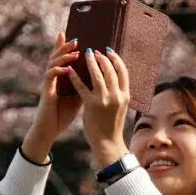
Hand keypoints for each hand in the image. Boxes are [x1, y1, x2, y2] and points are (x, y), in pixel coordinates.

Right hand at [20, 32, 82, 163]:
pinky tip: (66, 68)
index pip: (63, 59)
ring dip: (63, 56)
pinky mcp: (46, 91)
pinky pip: (50, 77)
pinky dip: (57, 70)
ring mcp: (48, 84)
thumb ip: (84, 86)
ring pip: (52, 63)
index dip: (66, 47)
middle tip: (76, 39)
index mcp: (60, 79)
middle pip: (57, 56)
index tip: (76, 36)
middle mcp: (52, 78)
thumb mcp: (77, 98)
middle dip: (65, 46)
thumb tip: (99, 78)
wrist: (49, 130)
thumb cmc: (62, 115)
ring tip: (75, 51)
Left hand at [66, 47, 130, 168]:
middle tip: (94, 51)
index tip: (109, 51)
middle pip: (110, 70)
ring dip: (91, 62)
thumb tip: (113, 77)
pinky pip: (82, 87)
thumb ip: (117, 92)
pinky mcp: (91, 105)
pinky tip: (70, 70)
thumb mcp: (120, 107)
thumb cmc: (111, 124)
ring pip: (97, 75)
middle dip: (102, 57)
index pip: (123, 71)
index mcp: (125, 95)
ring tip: (85, 54)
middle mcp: (116, 96)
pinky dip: (75, 77)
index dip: (116, 59)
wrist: (107, 143)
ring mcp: (104, 100)